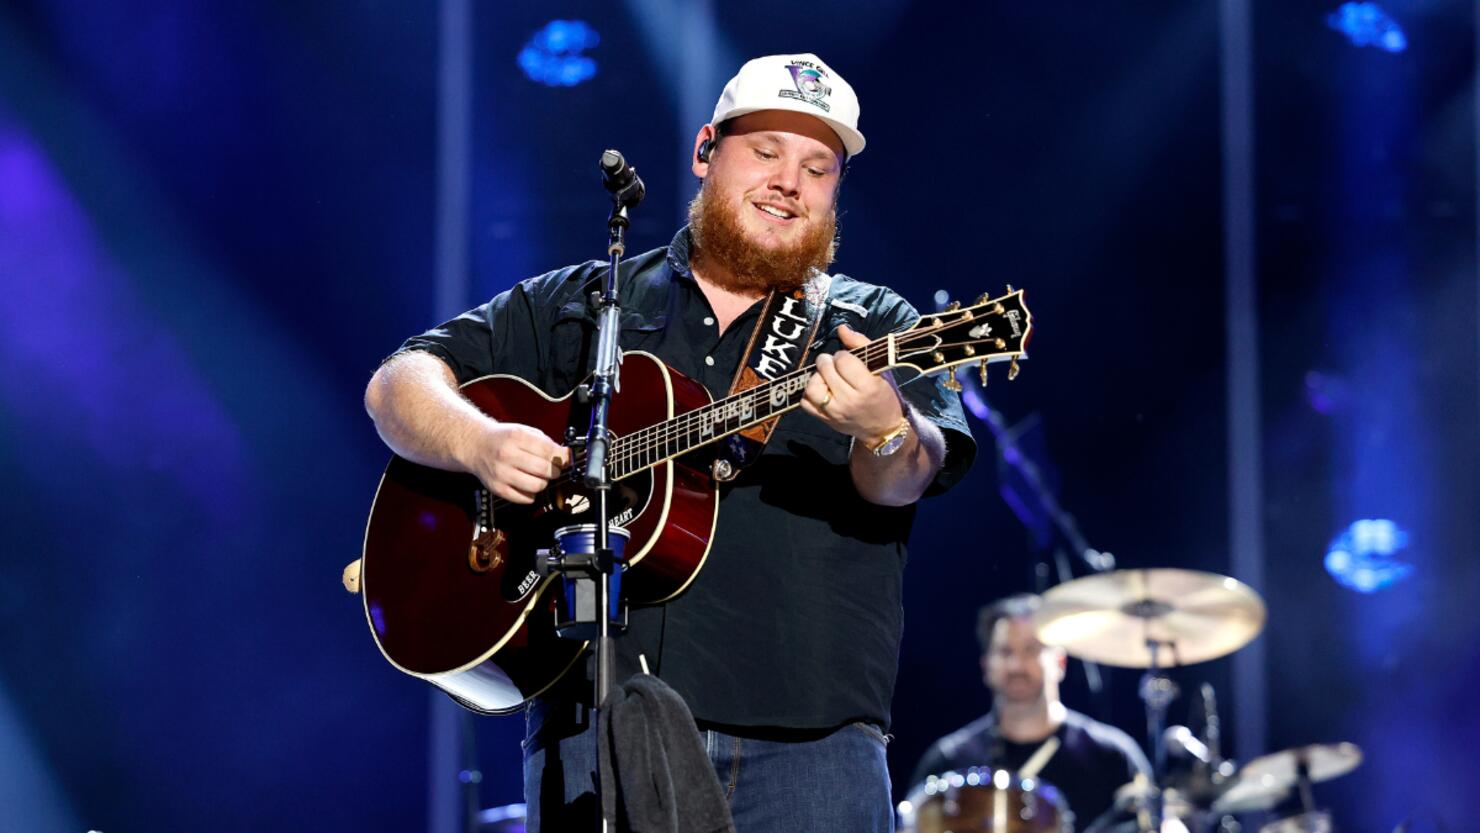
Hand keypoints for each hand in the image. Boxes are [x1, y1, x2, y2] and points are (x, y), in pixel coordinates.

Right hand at [466, 422, 570, 504]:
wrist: (476, 445)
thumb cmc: (502, 439)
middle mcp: (507, 455)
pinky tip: (527, 484)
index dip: (562, 457)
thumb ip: (545, 442)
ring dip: (543, 482)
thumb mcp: (523, 431)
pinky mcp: (498, 488)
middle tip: (553, 468)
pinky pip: (525, 499)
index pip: (549, 451)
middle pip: (545, 470)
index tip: (566, 458)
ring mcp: (502, 473)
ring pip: (537, 486)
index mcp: (516, 437)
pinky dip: (531, 494)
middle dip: (555, 470)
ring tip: (539, 476)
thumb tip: (565, 455)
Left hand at [799, 324, 905, 441]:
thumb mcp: (880, 369)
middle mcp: (849, 401)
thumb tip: (841, 328)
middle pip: (825, 370)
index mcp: (867, 387)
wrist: (882, 429)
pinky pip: (805, 402)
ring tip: (827, 377)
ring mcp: (834, 413)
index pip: (843, 360)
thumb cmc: (883, 396)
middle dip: (828, 362)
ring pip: (812, 387)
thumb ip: (861, 345)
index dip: (843, 355)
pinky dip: (810, 393)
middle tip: (835, 365)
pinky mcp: (825, 421)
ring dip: (817, 377)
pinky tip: (822, 390)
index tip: (848, 359)